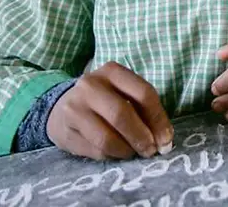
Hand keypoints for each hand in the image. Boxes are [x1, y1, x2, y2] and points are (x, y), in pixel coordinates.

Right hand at [47, 62, 173, 159]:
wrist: (61, 108)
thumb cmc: (104, 101)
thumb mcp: (123, 93)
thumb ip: (144, 109)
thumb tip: (164, 139)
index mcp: (112, 71)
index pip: (143, 93)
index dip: (158, 119)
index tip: (166, 138)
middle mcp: (90, 85)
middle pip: (122, 115)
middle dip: (142, 137)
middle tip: (151, 151)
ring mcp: (74, 108)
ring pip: (107, 138)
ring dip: (126, 150)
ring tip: (133, 153)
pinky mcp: (65, 132)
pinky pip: (95, 151)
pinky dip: (112, 155)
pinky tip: (116, 153)